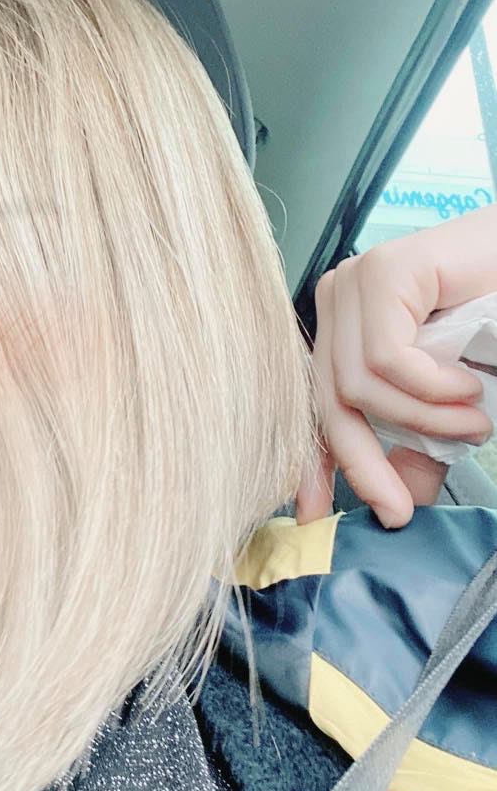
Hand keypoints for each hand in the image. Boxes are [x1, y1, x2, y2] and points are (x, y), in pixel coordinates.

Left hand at [295, 211, 496, 528]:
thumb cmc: (493, 318)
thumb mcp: (446, 402)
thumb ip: (416, 446)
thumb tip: (395, 504)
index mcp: (342, 332)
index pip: (311, 407)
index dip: (312, 466)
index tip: (314, 518)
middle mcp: (337, 306)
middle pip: (327, 403)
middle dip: (365, 465)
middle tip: (402, 509)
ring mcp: (353, 285)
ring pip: (357, 386)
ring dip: (424, 421)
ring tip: (474, 420)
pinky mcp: (382, 272)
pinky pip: (386, 358)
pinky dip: (432, 387)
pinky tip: (465, 385)